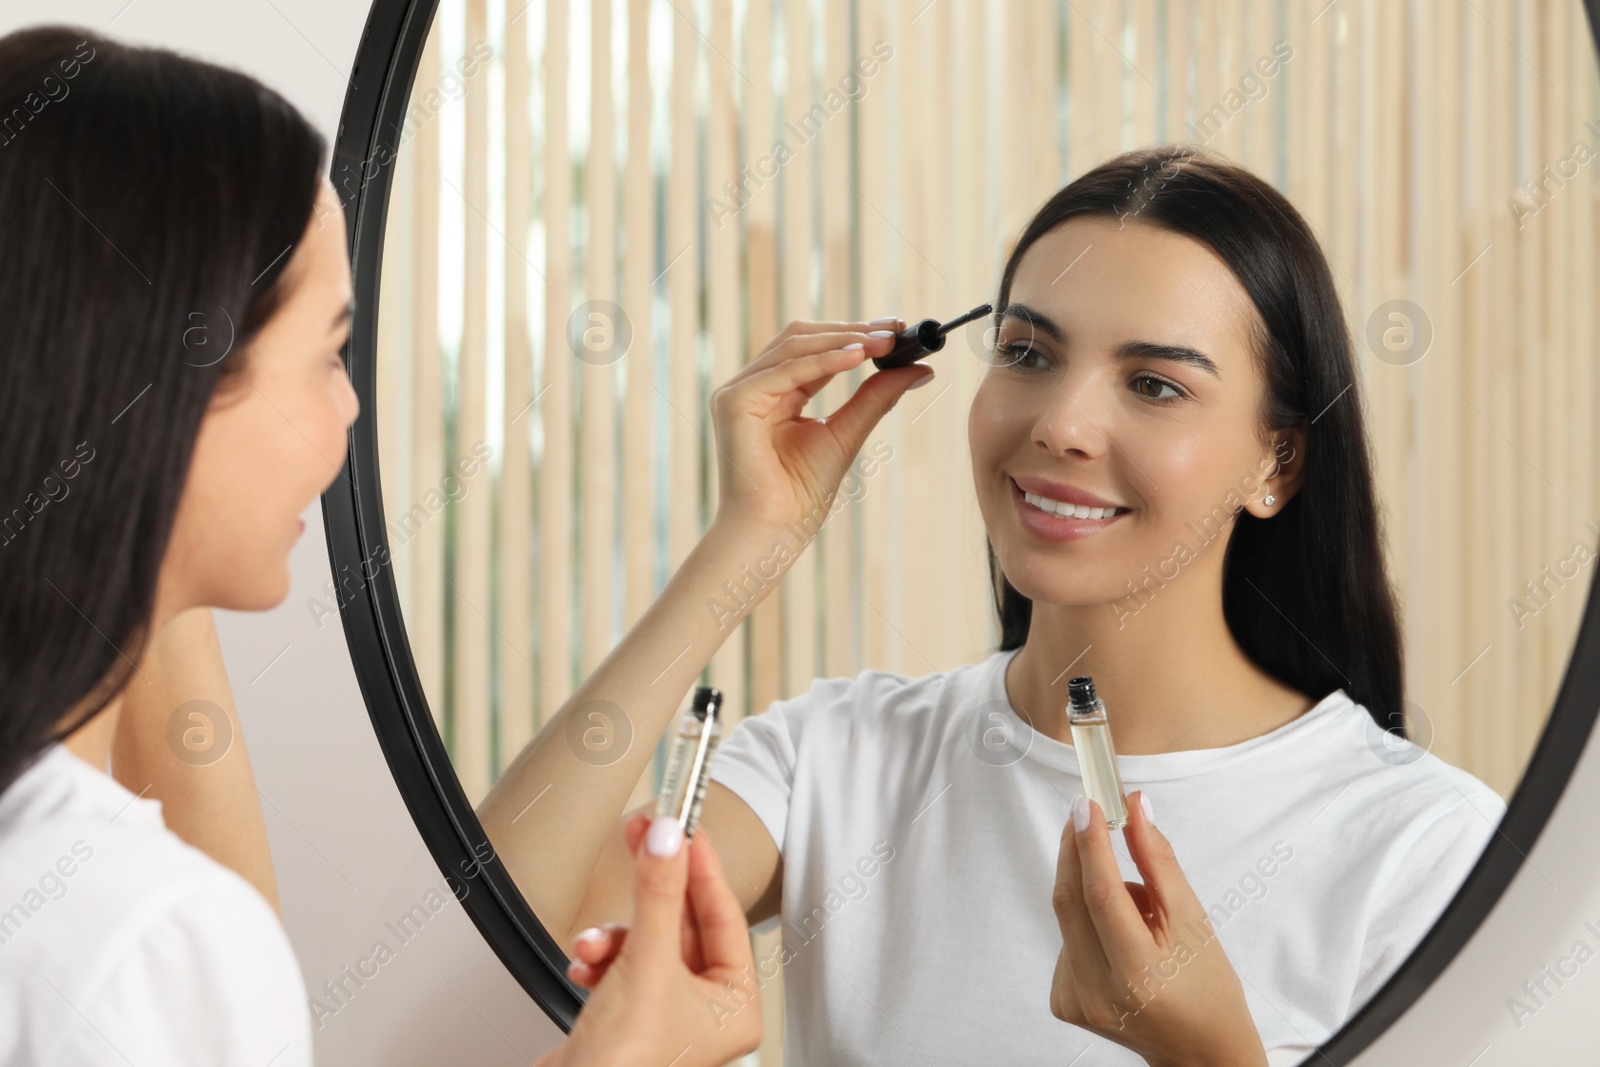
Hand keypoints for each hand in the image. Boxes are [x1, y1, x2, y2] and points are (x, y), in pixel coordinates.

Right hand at [533, 813, 761, 1066]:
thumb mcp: (646, 965)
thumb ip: (658, 895)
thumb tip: (667, 838)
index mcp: (735, 1006)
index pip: (726, 915)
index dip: (702, 866)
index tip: (682, 826)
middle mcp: (706, 1012)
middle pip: (685, 924)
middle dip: (652, 892)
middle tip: (639, 839)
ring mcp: (666, 1015)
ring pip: (648, 942)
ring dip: (617, 934)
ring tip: (596, 940)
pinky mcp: (628, 1019)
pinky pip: (622, 966)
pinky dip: (601, 959)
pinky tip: (586, 965)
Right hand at [708, 318, 930, 532]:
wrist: (774, 531)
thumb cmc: (800, 495)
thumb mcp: (846, 433)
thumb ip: (875, 397)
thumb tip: (919, 368)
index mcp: (774, 394)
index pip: (814, 349)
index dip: (853, 335)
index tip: (895, 329)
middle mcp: (753, 387)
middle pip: (801, 338)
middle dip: (850, 331)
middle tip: (894, 330)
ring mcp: (738, 392)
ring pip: (794, 346)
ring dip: (842, 340)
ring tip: (884, 341)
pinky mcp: (734, 401)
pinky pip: (785, 370)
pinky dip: (824, 361)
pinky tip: (857, 357)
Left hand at [1050, 791, 1267, 1066]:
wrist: (1198, 1050)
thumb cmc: (1206, 985)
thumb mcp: (1194, 920)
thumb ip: (1158, 862)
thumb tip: (1134, 807)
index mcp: (1138, 973)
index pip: (1101, 895)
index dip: (1091, 843)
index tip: (1087, 803)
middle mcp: (1098, 991)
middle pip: (1070, 900)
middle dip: (1076, 849)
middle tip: (1087, 811)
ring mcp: (1076, 1000)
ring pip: (1069, 918)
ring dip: (1093, 894)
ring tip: (1140, 914)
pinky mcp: (1063, 1002)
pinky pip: (1067, 940)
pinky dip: (1088, 924)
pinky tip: (1119, 942)